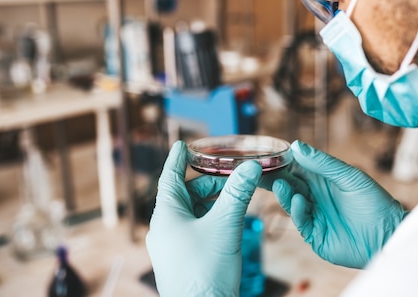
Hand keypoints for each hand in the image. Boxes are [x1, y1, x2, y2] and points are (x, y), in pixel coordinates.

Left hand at [146, 141, 261, 296]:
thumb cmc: (204, 272)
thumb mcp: (224, 225)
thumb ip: (238, 193)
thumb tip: (251, 167)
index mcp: (166, 215)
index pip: (170, 177)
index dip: (178, 159)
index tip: (183, 145)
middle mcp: (165, 228)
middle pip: (186, 195)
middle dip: (209, 184)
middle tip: (231, 175)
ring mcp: (173, 246)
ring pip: (193, 214)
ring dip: (214, 203)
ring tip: (236, 198)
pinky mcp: (184, 260)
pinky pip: (196, 230)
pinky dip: (212, 220)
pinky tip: (229, 222)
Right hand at [271, 141, 405, 268]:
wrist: (388, 235)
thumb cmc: (374, 202)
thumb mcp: (349, 177)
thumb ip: (323, 164)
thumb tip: (296, 146)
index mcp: (322, 180)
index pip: (295, 168)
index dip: (281, 162)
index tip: (265, 155)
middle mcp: (314, 196)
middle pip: (288, 184)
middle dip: (273, 177)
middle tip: (256, 170)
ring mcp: (313, 216)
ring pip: (290, 202)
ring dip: (283, 193)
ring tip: (280, 184)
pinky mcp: (315, 235)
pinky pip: (300, 221)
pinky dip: (296, 210)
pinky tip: (297, 201)